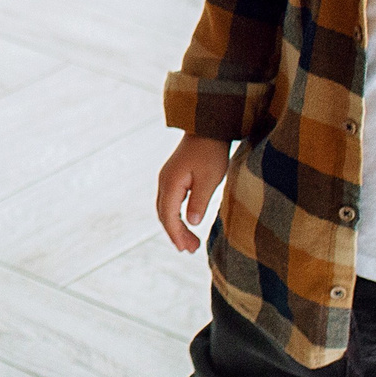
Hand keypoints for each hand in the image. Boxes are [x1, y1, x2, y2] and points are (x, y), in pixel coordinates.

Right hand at [156, 133, 234, 253]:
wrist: (208, 127)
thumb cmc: (211, 152)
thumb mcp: (209, 179)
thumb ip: (199, 201)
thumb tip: (192, 222)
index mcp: (171, 183)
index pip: (169, 216)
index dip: (176, 235)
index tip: (186, 249)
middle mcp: (164, 182)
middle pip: (164, 214)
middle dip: (175, 234)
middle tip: (190, 250)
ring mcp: (167, 178)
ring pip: (166, 209)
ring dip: (176, 226)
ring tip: (190, 241)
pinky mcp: (174, 176)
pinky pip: (171, 201)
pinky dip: (177, 216)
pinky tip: (188, 222)